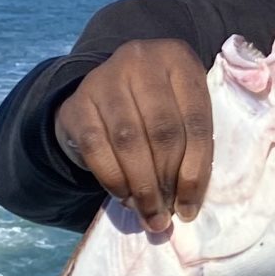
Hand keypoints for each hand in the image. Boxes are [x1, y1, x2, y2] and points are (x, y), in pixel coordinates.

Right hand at [55, 39, 213, 233]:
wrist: (103, 94)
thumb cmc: (154, 109)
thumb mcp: (180, 111)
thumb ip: (191, 145)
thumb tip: (187, 204)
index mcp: (179, 59)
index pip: (197, 121)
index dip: (196, 171)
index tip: (190, 208)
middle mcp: (141, 59)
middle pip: (163, 132)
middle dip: (167, 182)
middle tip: (166, 216)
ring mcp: (105, 77)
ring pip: (129, 141)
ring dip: (141, 187)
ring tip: (149, 214)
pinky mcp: (77, 101)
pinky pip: (97, 148)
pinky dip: (113, 179)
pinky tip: (124, 197)